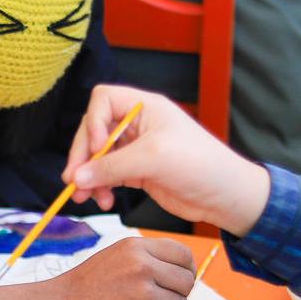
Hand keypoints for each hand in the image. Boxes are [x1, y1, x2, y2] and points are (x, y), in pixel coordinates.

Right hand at [41, 237, 194, 299]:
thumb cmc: (84, 289)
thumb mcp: (114, 259)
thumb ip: (146, 261)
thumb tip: (183, 275)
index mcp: (135, 246)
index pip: (183, 254)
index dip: (187, 270)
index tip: (178, 282)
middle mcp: (142, 264)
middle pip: (187, 279)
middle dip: (179, 294)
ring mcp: (144, 290)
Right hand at [62, 85, 271, 234]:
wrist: (225, 196)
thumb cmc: (200, 165)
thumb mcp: (153, 160)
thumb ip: (112, 167)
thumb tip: (76, 177)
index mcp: (145, 107)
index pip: (103, 100)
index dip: (93, 122)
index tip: (97, 148)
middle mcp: (138, 124)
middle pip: (94, 130)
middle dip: (83, 156)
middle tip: (74, 180)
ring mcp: (137, 148)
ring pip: (98, 156)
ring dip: (88, 175)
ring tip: (85, 197)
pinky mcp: (137, 171)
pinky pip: (108, 174)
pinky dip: (100, 186)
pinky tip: (103, 199)